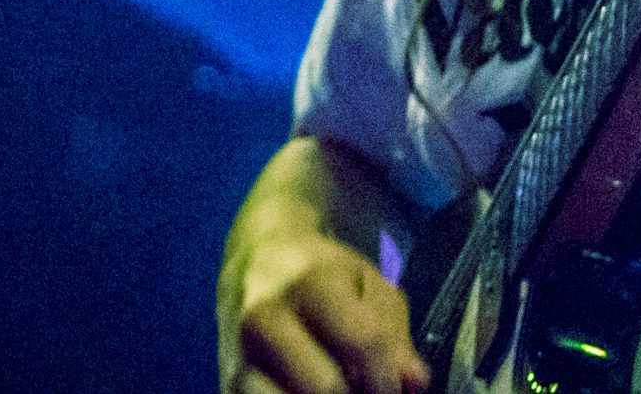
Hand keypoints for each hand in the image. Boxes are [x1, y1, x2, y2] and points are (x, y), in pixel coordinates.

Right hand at [222, 229, 427, 393]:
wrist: (256, 260)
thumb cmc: (321, 274)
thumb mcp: (369, 284)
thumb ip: (395, 336)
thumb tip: (414, 384)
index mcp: (310, 282)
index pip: (362, 343)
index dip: (389, 377)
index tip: (397, 388)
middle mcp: (265, 319)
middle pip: (327, 388)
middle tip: (369, 390)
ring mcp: (239, 356)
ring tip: (342, 388)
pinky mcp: (226, 385)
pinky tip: (307, 388)